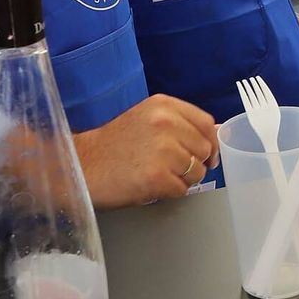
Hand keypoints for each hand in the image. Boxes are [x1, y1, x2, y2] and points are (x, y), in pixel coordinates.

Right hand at [72, 94, 219, 206]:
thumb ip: (180, 123)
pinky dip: (170, 192)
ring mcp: (162, 150)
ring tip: (158, 175)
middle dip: (195, 163)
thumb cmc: (114, 145)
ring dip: (182, 180)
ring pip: (197, 172)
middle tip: (172, 168)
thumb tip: (216, 135)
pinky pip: (182, 190)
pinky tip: (151, 185)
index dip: (208, 142)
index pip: (206, 123)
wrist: (81, 165)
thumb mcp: (147, 119)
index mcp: (164, 106)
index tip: (203, 154)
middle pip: (205, 149)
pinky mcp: (157, 177)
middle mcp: (166, 123)